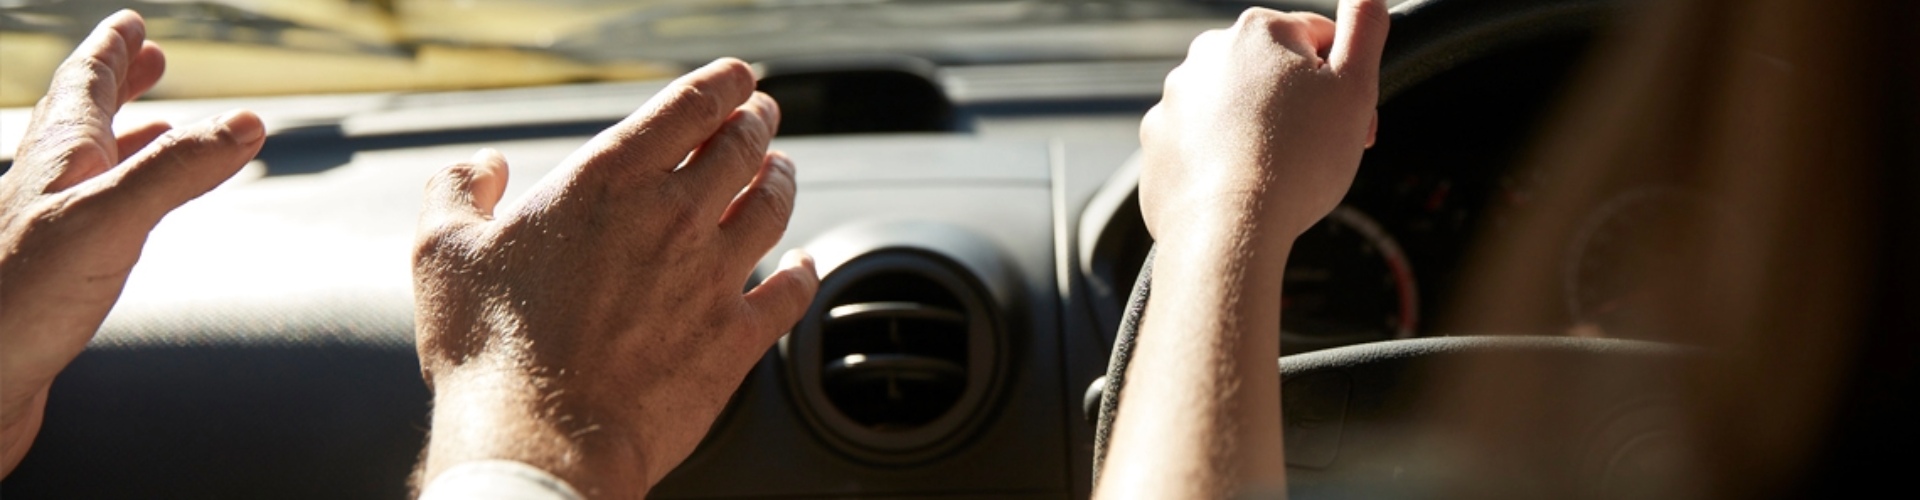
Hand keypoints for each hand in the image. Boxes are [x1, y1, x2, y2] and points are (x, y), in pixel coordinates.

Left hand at [0, 11, 263, 474]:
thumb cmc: (17, 305)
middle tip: (148, 59)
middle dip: (117, 84)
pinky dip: (124, 199)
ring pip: (88, 168)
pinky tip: (131, 222)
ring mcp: (47, 232)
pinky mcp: (54, 278)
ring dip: (124, 139)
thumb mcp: (110, 222)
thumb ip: (177, 171)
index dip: (112, 51)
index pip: (84, 86)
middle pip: (81, 119)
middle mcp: (47, 187)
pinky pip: (96, 218)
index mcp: (56, 160)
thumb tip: (246, 122)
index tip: (133, 24)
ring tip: (154, 128)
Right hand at [411, 58, 818, 496]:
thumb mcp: (443, 253)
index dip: (721, 84)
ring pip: (773, 207)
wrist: (541, 440)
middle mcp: (673, 217)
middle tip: (761, 117)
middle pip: (741, 148)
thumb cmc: (490, 353)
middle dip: (756, 124)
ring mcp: (713, 276)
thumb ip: (458, 192)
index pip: (687, 107)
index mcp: (608, 182)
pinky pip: (792, 292)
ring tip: (780, 171)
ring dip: (781, 180)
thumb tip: (481, 168)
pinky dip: (804, 272)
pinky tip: (803, 266)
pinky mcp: (736, 336)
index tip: (736, 79)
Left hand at [1138, 1, 1386, 246]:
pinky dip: (1221, 160)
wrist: (1228, 229)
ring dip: (1259, 132)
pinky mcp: (1157, 143)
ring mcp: (1174, 100)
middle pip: (1273, 74)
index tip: (1348, 120)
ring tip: (1276, 171)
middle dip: (1299, 107)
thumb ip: (1366, 29)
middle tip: (1317, 151)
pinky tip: (1240, 185)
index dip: (1343, 83)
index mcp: (1256, 32)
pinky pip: (1201, 144)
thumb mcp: (1354, 87)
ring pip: (1235, 109)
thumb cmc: (1295, 164)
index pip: (1318, 41)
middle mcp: (1206, 57)